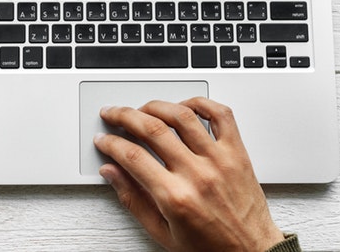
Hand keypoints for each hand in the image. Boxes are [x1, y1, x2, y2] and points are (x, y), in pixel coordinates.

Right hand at [94, 97, 284, 251]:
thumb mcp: (162, 232)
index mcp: (176, 197)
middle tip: (112, 115)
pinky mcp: (237, 152)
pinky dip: (200, 103)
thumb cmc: (210, 247)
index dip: (111, 143)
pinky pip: (220, 115)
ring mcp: (219, 159)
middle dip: (124, 116)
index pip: (132, 156)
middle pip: (152, 129)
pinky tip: (183, 106)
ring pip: (182, 115)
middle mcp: (197, 174)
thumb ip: (133, 199)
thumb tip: (111, 172)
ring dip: (156, 106)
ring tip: (142, 109)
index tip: (103, 140)